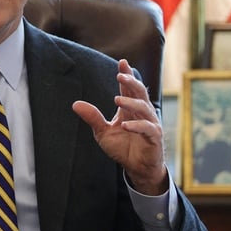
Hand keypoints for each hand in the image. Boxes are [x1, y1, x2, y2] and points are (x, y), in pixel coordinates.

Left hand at [71, 59, 167, 195]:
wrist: (137, 168)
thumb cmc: (123, 148)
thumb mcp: (103, 132)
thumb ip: (93, 117)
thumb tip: (75, 104)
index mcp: (130, 109)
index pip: (129, 89)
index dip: (127, 75)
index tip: (122, 63)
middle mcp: (142, 113)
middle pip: (139, 93)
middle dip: (131, 82)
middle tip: (120, 76)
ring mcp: (150, 124)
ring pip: (144, 108)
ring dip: (131, 103)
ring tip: (116, 100)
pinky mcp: (154, 137)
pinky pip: (148, 128)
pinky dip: (137, 126)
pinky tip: (125, 125)